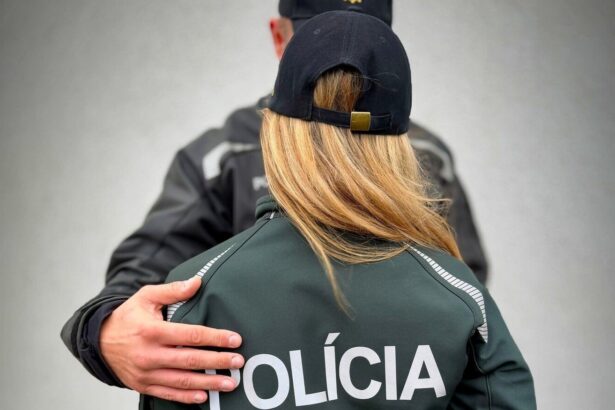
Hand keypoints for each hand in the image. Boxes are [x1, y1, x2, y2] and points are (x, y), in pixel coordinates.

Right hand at [100, 276, 243, 403]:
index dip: (215, 337)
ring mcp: (146, 373)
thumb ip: (173, 290)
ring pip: (182, 381)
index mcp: (152, 331)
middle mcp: (149, 354)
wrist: (98, 341)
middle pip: (190, 360)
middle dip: (218, 361)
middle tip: (239, 362)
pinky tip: (203, 397)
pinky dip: (186, 397)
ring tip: (230, 383)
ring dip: (208, 383)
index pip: (190, 335)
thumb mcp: (146, 297)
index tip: (235, 339)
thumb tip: (197, 282)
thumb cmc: (127, 316)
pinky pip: (167, 394)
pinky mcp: (143, 385)